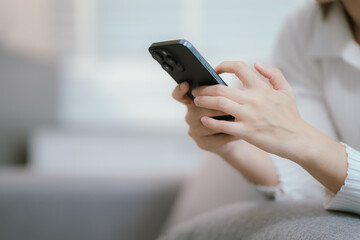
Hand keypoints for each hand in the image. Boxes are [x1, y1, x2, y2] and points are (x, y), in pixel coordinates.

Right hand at [172, 81, 238, 155]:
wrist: (232, 135)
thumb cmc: (226, 113)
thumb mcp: (220, 101)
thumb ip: (217, 94)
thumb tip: (225, 88)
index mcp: (192, 102)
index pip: (179, 95)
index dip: (180, 90)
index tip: (186, 84)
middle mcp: (190, 116)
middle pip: (198, 110)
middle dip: (215, 107)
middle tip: (229, 106)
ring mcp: (195, 131)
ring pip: (208, 125)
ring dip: (224, 121)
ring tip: (238, 118)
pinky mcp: (203, 144)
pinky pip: (216, 138)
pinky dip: (230, 134)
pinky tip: (240, 131)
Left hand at [192, 61, 308, 161]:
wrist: (298, 139)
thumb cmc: (291, 116)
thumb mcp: (286, 91)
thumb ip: (273, 74)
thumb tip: (257, 64)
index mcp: (261, 88)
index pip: (239, 67)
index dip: (224, 65)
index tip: (214, 70)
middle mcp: (253, 99)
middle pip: (221, 88)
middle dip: (204, 88)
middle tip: (196, 90)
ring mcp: (249, 116)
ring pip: (219, 103)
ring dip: (204, 101)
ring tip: (196, 102)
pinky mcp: (246, 132)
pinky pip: (223, 125)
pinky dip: (210, 121)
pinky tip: (203, 119)